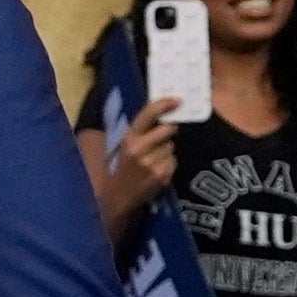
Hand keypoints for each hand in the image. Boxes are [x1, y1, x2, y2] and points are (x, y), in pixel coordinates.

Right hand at [103, 93, 182, 219]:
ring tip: (152, 160)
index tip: (177, 101)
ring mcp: (151, 163)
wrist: (119, 195)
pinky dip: (169, 164)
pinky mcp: (162, 175)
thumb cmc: (125, 166)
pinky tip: (156, 170)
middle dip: (168, 132)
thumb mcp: (127, 145)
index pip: (147, 114)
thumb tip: (165, 114)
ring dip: (167, 151)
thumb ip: (142, 130)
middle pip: (168, 130)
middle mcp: (139, 149)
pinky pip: (174, 161)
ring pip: (172, 146)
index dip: (164, 104)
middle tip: (160, 140)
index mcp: (129, 138)